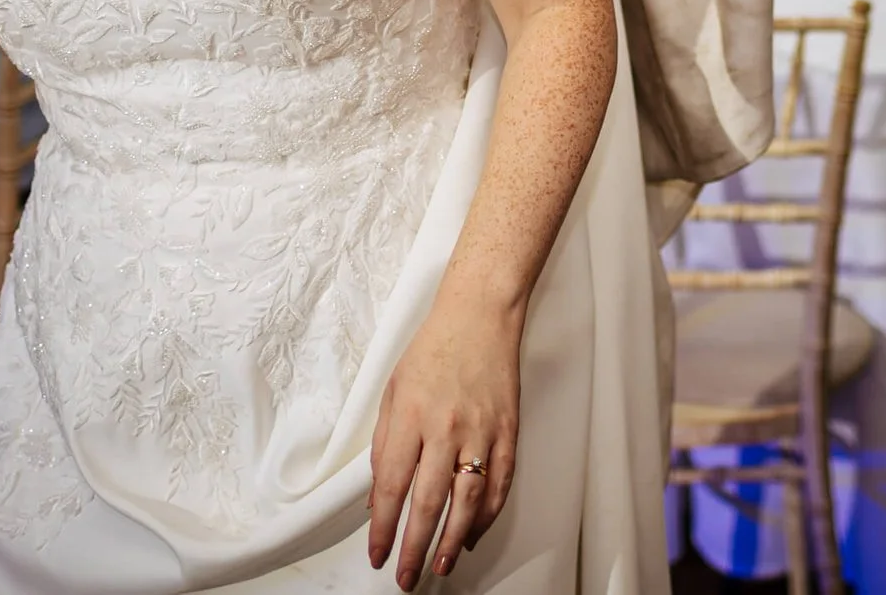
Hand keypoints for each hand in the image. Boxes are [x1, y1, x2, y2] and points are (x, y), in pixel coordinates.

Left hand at [367, 295, 520, 587]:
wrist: (480, 315)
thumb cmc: (433, 349)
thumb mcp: (393, 391)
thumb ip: (385, 445)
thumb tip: (380, 494)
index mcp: (410, 417)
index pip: (391, 486)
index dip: (383, 527)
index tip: (377, 553)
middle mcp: (445, 428)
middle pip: (428, 502)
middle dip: (415, 547)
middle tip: (406, 576)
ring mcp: (481, 431)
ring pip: (467, 501)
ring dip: (452, 540)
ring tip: (441, 566)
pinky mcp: (508, 431)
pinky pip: (499, 483)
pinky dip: (487, 515)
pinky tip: (472, 534)